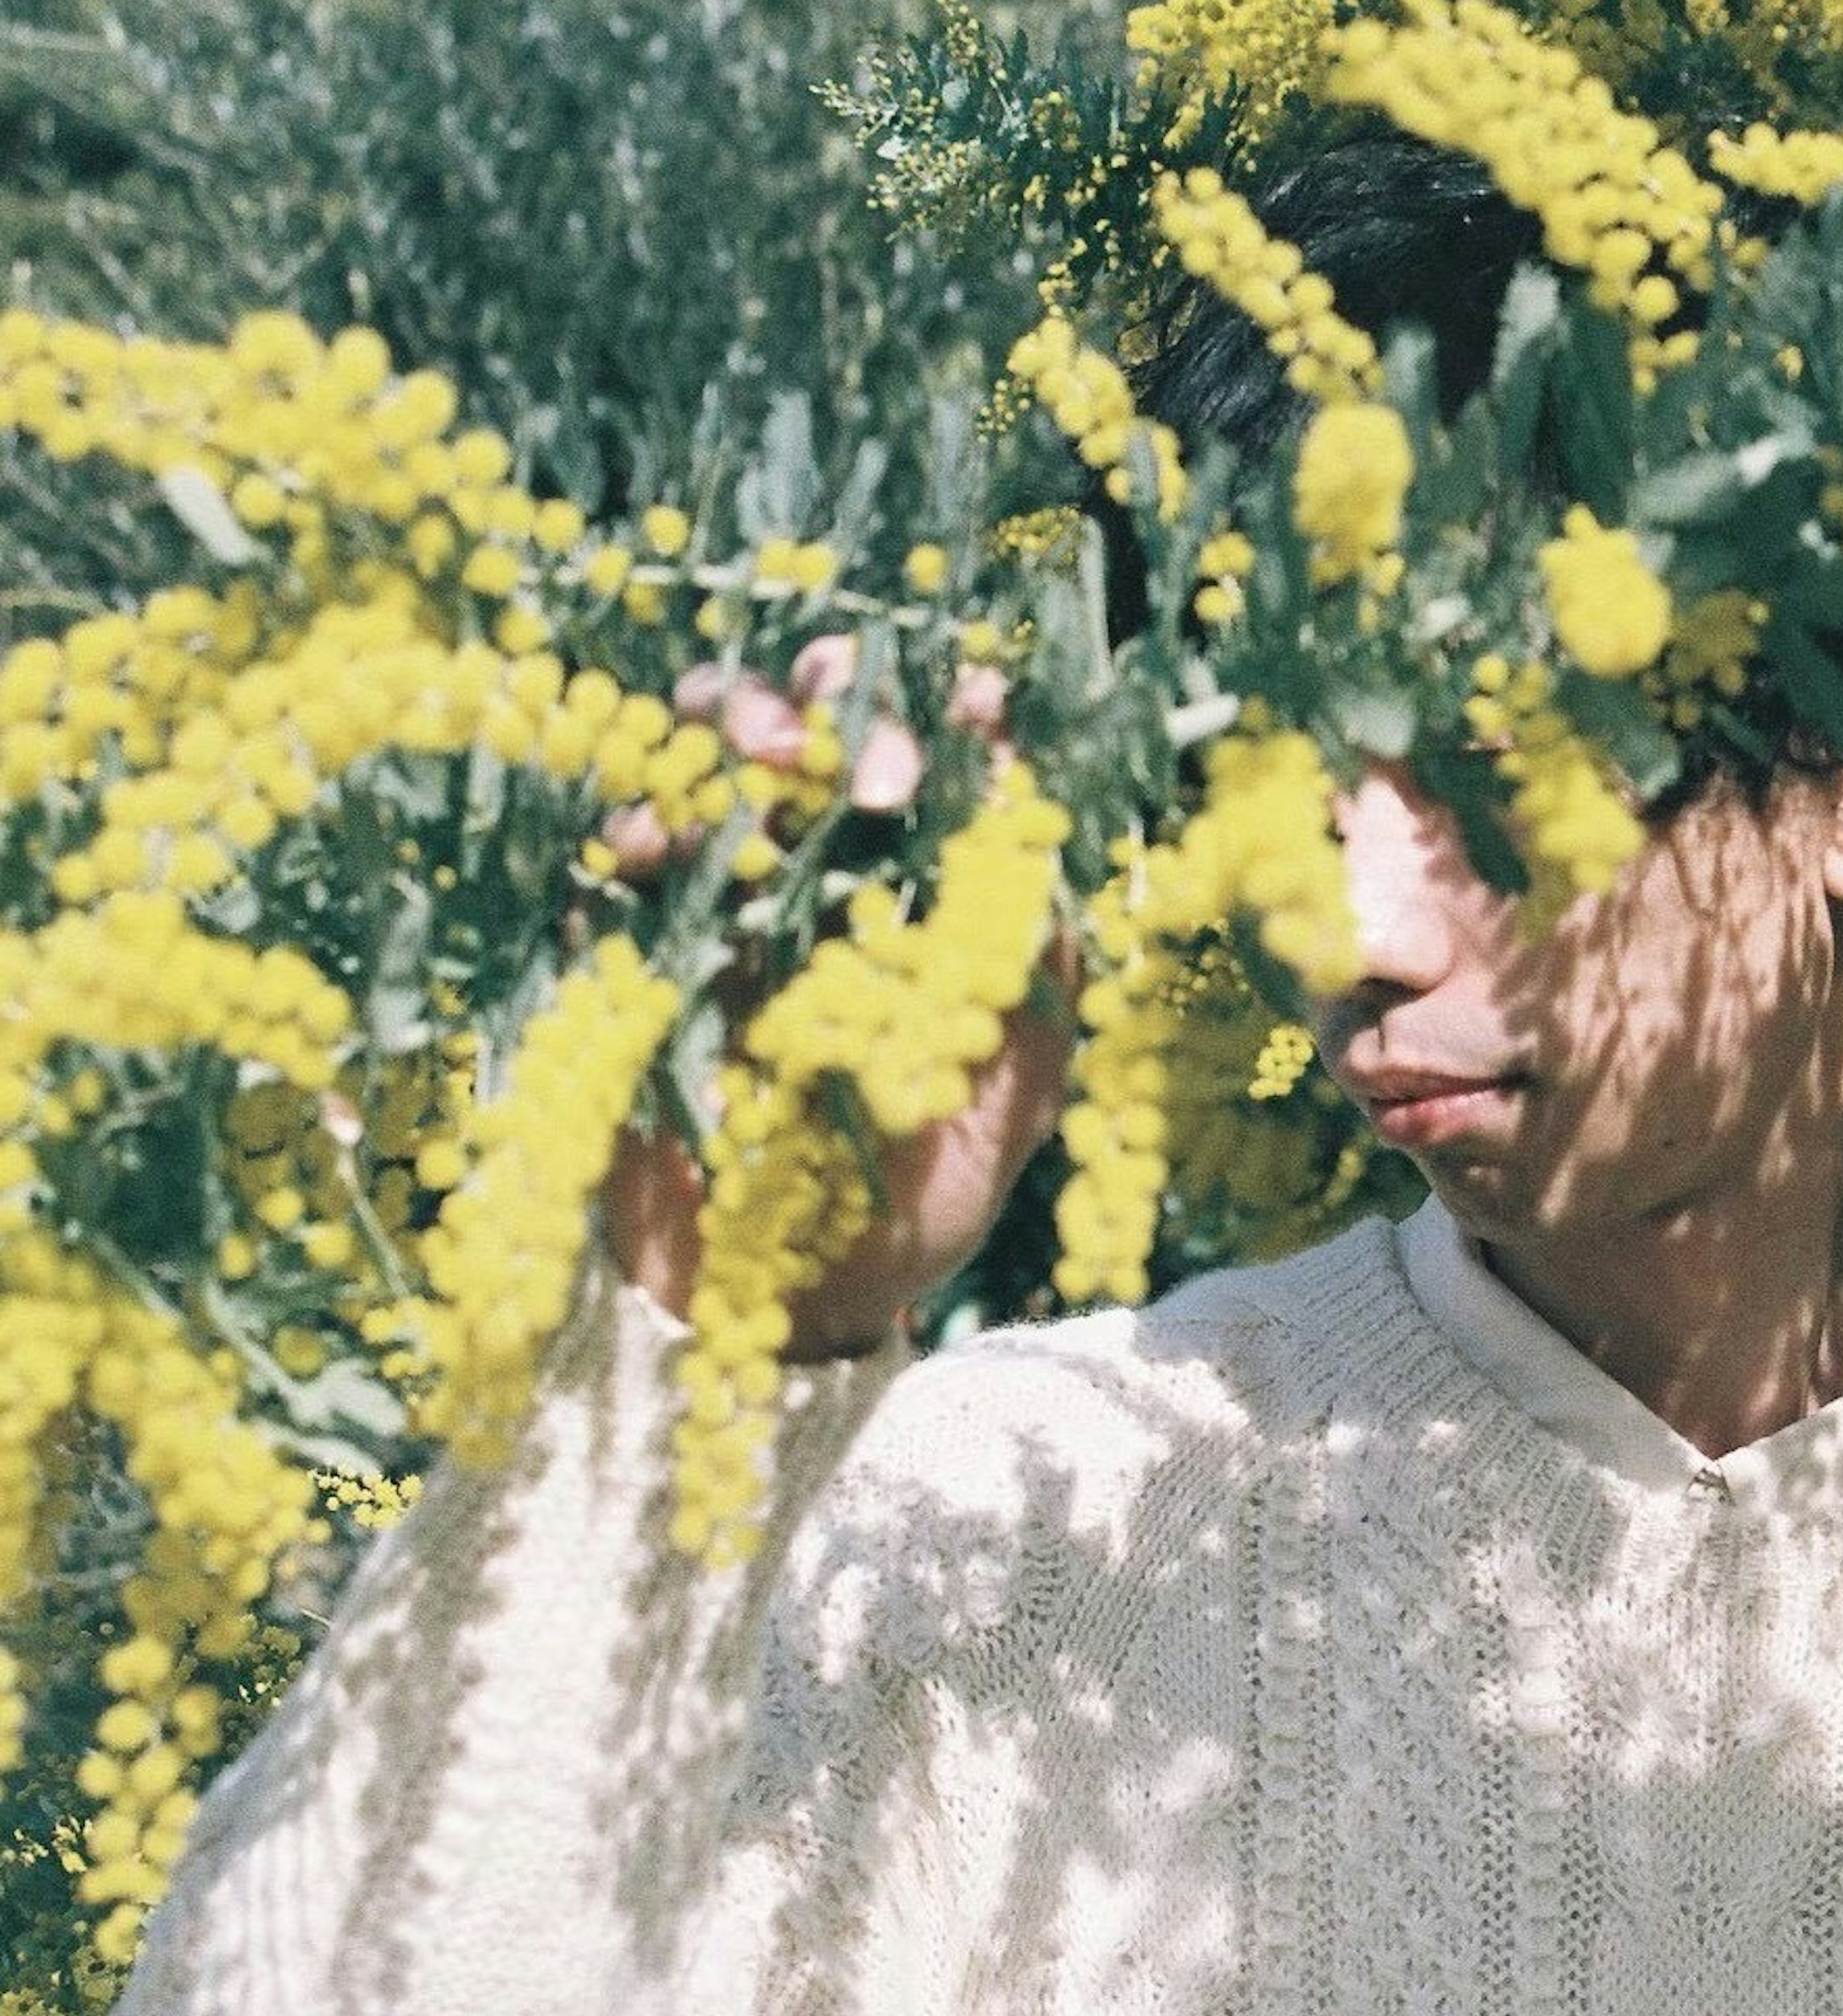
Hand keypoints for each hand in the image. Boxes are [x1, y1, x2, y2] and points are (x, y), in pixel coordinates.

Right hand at [595, 639, 1072, 1358]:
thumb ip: (1039, 977)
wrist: (781, 1314)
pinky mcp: (640, 946)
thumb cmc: (916, 1209)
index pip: (944, 760)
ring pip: (717, 751)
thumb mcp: (1014, 1097)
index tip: (971, 701)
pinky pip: (626, 852)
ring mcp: (730, 900)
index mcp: (929, 895)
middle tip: (854, 769)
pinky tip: (647, 839)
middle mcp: (832, 874)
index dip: (954, 710)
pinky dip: (634, 823)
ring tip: (755, 756)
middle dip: (836, 703)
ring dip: (733, 723)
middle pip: (824, 722)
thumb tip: (1042, 841)